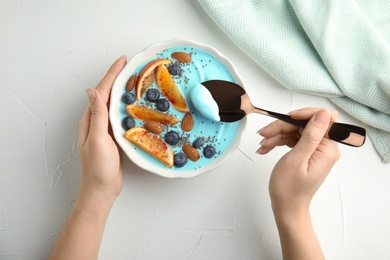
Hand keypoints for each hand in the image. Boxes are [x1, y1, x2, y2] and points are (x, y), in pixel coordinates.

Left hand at [50, 56, 126, 259]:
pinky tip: (138, 106)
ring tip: (137, 81)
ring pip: (115, 105)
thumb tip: (92, 90)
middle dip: (119, 79)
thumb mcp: (97, 140)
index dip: (112, 75)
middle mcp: (97, 121)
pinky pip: (121, 117)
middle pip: (108, 94)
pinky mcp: (114, 137)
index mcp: (91, 120)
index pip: (101, 91)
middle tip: (133, 67)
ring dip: (124, 91)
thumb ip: (97, 116)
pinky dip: (129, 107)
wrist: (102, 190)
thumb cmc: (98, 168)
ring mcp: (106, 130)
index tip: (123, 61)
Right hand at [257, 108, 339, 258]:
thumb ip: (311, 135)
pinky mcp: (307, 153)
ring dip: (277, 134)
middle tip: (264, 134)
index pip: (324, 118)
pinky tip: (266, 148)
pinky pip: (293, 139)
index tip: (287, 118)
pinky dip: (279, 141)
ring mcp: (316, 150)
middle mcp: (325, 147)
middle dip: (283, 127)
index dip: (305, 114)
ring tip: (262, 145)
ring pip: (296, 130)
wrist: (286, 207)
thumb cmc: (290, 189)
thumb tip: (322, 114)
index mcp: (328, 148)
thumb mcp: (297, 159)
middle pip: (305, 124)